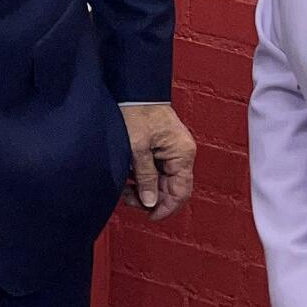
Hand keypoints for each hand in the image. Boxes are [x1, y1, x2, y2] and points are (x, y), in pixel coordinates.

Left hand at [120, 102, 195, 220]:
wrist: (133, 90)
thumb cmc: (137, 112)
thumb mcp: (137, 147)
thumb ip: (145, 177)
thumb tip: (150, 202)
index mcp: (182, 154)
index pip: (181, 191)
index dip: (166, 207)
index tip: (149, 216)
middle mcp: (181, 153)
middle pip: (170, 188)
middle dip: (149, 197)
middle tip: (128, 198)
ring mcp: (172, 150)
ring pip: (161, 180)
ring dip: (144, 188)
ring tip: (124, 188)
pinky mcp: (161, 147)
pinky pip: (155, 169)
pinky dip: (142, 176)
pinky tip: (128, 178)